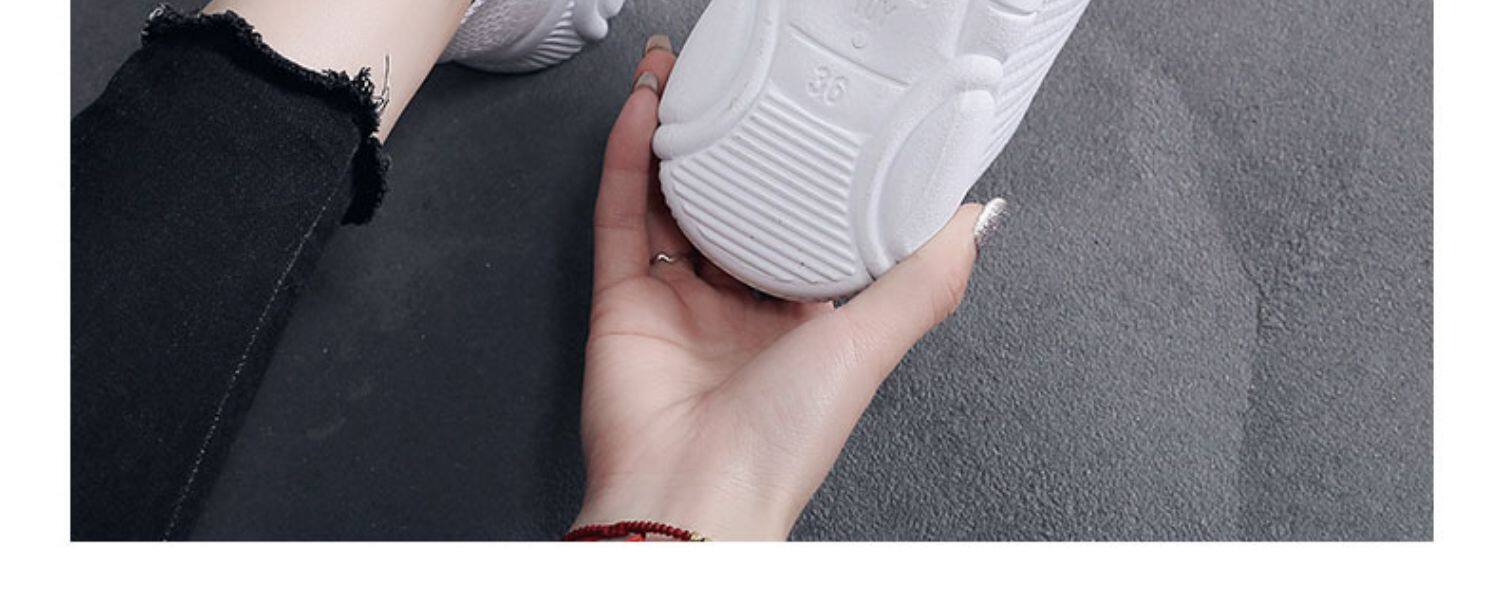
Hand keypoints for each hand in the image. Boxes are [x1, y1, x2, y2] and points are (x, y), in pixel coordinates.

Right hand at [574, 39, 991, 539]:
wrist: (694, 490)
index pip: (804, 232)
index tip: (813, 122)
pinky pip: (623, 217)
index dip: (805, 175)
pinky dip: (628, 163)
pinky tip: (643, 114)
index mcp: (802, 326)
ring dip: (677, 138)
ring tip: (685, 78)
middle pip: (733, 209)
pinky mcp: (622, 303)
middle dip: (734, 148)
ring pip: (673, 203)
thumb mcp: (871, 343)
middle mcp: (738, 314)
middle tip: (739, 88)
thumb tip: (976, 218)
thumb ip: (923, 278)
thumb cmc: (782, 442)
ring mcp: (677, 307)